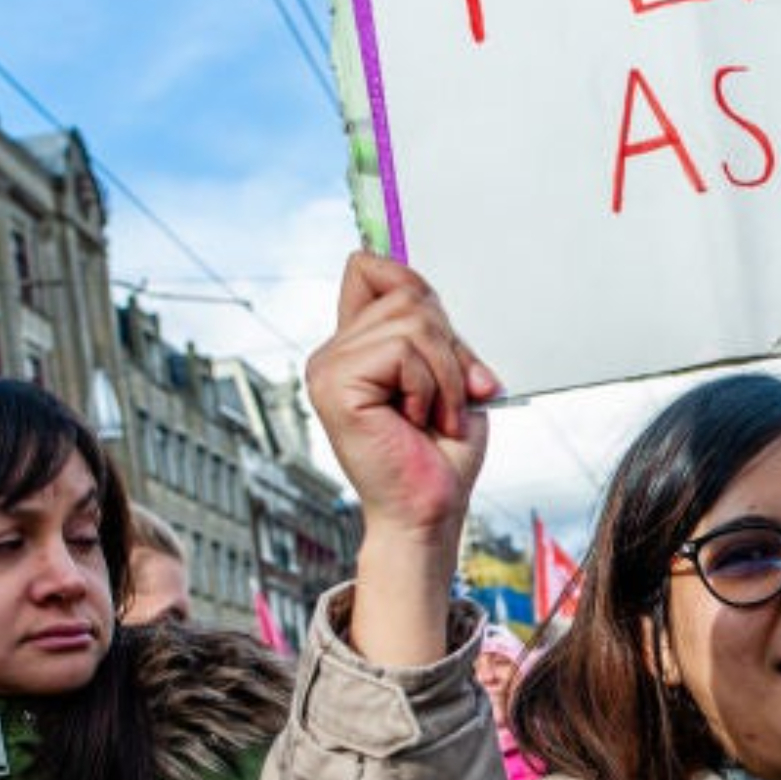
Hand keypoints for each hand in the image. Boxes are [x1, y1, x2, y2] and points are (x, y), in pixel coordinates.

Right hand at [304, 252, 499, 547]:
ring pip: (412, 322)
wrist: (430, 511)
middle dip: (450, 347)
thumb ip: (431, 328)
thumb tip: (421, 287)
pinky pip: (404, 351)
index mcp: (354, 346)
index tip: (442, 340)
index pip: (370, 268)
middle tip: (452, 398)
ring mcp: (328, 367)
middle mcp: (333, 353)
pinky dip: (431, 387)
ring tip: (436, 414)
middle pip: (407, 294)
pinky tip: (417, 420)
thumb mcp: (450, 373)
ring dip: (447, 374)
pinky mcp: (335, 385)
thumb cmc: (440, 454)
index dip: (412, 285)